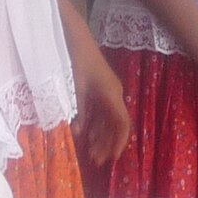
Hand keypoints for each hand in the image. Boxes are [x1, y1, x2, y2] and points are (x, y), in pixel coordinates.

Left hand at [72, 38, 131, 168]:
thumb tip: (79, 133)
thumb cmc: (76, 60)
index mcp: (111, 95)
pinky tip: (87, 134)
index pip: (122, 124)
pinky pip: (104, 111)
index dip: (119, 142)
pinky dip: (97, 124)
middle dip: (108, 143)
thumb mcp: (75, 87)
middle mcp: (114, 95)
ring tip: (91, 151)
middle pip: (116, 125)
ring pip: (110, 120)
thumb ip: (79, 111)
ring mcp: (109, 92)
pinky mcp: (102, 89)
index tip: (112, 158)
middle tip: (96, 160)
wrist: (76, 37)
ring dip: (102, 136)